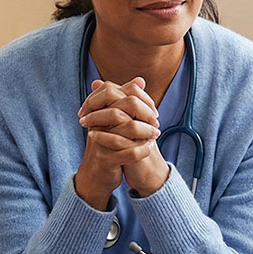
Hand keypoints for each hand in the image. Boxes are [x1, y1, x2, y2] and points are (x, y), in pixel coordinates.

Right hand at [75, 78, 160, 207]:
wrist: (96, 174)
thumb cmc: (108, 144)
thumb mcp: (116, 121)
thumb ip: (127, 100)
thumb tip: (140, 79)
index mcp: (99, 109)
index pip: (123, 92)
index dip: (142, 98)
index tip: (153, 110)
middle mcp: (96, 121)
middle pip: (126, 105)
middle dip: (146, 112)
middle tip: (156, 121)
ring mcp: (99, 140)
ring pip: (129, 127)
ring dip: (147, 131)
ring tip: (156, 135)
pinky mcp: (105, 159)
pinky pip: (128, 151)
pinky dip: (143, 149)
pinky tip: (149, 148)